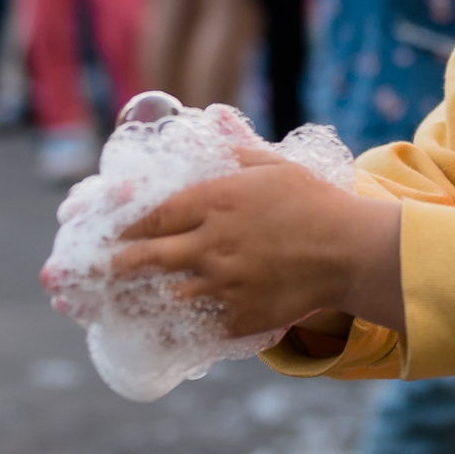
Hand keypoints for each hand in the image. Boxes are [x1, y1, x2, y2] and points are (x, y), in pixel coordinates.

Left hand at [113, 161, 404, 344]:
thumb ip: (234, 149)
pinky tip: (173, 326)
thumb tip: (211, 126)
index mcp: (213, 203)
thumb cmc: (314, 201)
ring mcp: (222, 284)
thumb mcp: (272, 164)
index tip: (109, 233)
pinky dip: (185, 324)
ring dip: (150, 296)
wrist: (350, 251)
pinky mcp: (238, 316)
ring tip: (131, 300)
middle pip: (145, 258)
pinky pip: (200, 324)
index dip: (123, 227)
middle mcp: (210, 244)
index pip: (150, 217)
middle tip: (104, 270)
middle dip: (118, 265)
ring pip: (168, 295)